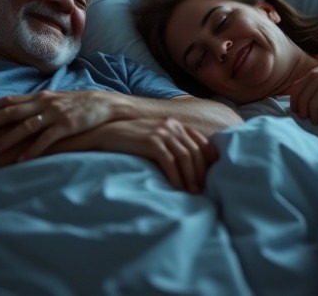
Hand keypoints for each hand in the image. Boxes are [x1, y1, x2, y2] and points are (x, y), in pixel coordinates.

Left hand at [0, 90, 120, 160]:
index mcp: (38, 97)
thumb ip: (34, 107)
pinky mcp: (67, 126)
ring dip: (7, 139)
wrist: (104, 104)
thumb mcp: (53, 101)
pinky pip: (47, 139)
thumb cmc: (76, 105)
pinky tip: (21, 160)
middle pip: (10, 112)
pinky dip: (33, 149)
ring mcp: (55, 114)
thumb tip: (13, 114)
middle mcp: (43, 103)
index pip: (7, 101)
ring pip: (26, 126)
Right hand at [54, 118, 218, 192]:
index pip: (200, 142)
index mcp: (175, 124)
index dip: (208, 160)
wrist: (106, 134)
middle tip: (201, 191)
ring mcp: (161, 132)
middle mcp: (172, 125)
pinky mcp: (151, 141)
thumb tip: (188, 164)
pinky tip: (177, 188)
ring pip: (185, 156)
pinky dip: (176, 176)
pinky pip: (170, 161)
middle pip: (194, 151)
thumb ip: (171, 144)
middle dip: (200, 173)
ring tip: (191, 193)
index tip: (211, 177)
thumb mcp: (155, 138)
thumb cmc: (131, 140)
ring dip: (190, 177)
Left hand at [288, 60, 317, 123]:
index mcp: (313, 73)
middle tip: (307, 119)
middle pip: (302, 100)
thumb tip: (304, 96)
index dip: (294, 103)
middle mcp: (317, 78)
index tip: (297, 112)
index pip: (295, 90)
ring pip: (312, 106)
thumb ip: (315, 81)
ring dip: (314, 116)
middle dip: (303, 112)